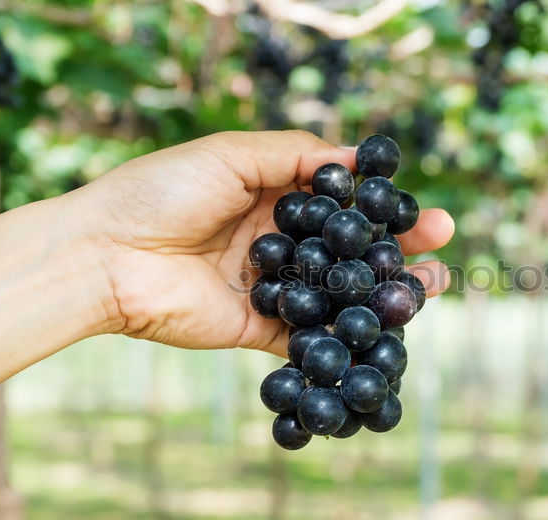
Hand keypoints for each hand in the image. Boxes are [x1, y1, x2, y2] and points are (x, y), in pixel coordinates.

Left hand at [76, 130, 454, 353]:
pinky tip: (386, 333)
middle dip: (397, 247)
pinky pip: (308, 336)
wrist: (106, 257)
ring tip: (433, 286)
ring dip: (386, 292)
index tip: (419, 203)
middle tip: (441, 242)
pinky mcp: (259, 330)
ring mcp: (271, 288)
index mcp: (269, 198)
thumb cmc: (160, 193)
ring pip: (339, 293)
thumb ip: (295, 155)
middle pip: (349, 248)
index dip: (382, 204)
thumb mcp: (231, 153)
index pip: (340, 203)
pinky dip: (345, 337)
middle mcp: (276, 243)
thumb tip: (356, 158)